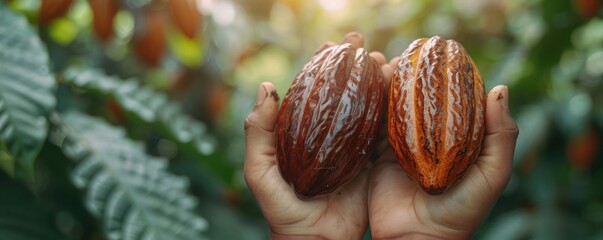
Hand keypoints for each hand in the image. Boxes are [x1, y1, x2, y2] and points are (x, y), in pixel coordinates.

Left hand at [243, 33, 379, 239]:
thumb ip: (257, 132)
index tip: (332, 43)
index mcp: (301, 132)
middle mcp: (328, 135)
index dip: (322, 64)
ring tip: (386, 61)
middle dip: (353, 67)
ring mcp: (351, 148)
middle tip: (363, 46)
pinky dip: (392, 112)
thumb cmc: (281, 209)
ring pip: (366, 108)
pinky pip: (383, 134)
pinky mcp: (371, 163)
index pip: (312, 90)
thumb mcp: (259, 171)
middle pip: (343, 93)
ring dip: (376, 83)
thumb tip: (266, 87)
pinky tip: (400, 92)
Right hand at [368, 58, 518, 238]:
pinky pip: (370, 127)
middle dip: (410, 78)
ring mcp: (398, 147)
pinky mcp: (374, 156)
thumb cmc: (460, 212)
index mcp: (454, 141)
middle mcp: (425, 140)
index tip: (439, 55)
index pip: (449, 101)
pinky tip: (366, 88)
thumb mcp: (491, 175)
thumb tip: (498, 88)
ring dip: (386, 87)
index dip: (444, 77)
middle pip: (416, 101)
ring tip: (384, 66)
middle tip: (405, 57)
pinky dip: (368, 107)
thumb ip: (501, 137)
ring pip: (391, 109)